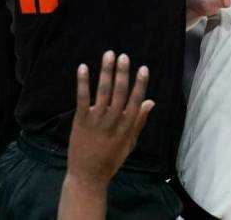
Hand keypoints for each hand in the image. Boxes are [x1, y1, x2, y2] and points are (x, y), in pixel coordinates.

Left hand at [68, 52, 154, 185]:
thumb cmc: (111, 159)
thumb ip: (139, 122)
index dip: (140, 84)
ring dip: (106, 72)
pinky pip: (82, 98)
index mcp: (126, 127)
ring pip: (103, 91)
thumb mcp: (130, 143)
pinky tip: (83, 67)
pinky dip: (83, 82)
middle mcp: (113, 121)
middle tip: (123, 56)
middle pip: (119, 92)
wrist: (88, 175)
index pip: (135, 101)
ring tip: (108, 55)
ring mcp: (96, 120)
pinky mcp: (80, 120)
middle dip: (122, 73)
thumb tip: (150, 101)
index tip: (143, 68)